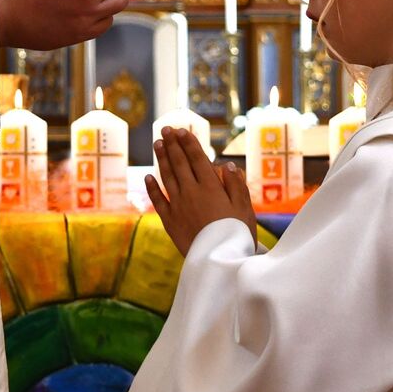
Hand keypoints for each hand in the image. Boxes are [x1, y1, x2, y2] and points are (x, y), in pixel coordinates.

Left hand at [146, 127, 256, 256]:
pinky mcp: (170, 222)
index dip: (189, 143)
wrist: (219, 262)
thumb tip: (226, 165)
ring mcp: (178, 206)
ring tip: (157, 144)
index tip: (182, 130)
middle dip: (172, 144)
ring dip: (161, 159)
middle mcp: (192, 193)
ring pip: (167, 177)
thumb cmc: (237, 235)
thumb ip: (236, 186)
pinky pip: (158, 201)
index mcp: (211, 188)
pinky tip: (147, 176)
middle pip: (179, 164)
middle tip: (165, 129)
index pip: (197, 159)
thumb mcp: (245, 210)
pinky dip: (152, 187)